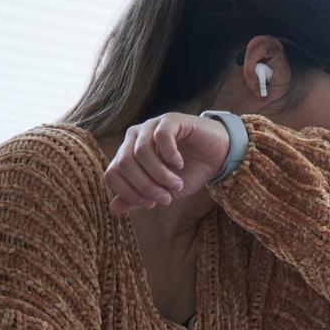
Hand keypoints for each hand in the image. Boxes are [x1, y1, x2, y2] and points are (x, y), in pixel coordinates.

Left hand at [105, 112, 230, 216]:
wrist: (217, 157)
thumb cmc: (189, 172)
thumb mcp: (163, 191)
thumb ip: (138, 198)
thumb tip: (113, 209)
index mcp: (128, 153)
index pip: (112, 173)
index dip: (129, 193)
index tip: (151, 204)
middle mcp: (134, 137)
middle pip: (124, 164)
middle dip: (146, 186)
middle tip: (167, 198)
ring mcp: (151, 125)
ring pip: (141, 152)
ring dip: (160, 175)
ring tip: (177, 184)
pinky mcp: (170, 119)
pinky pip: (160, 137)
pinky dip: (169, 155)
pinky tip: (179, 164)